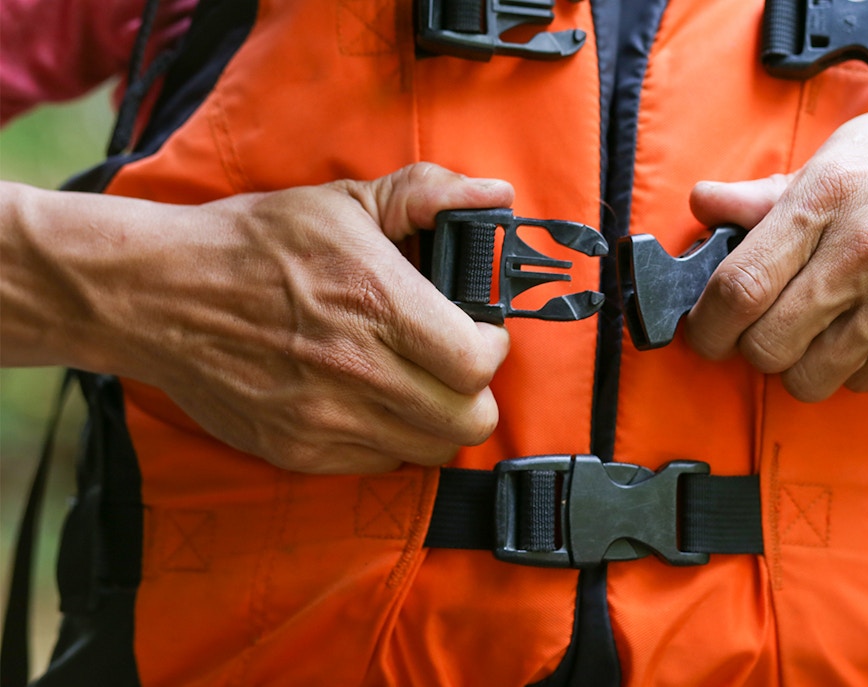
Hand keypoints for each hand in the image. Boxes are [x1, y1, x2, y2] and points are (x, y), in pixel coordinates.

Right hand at [1, 163, 513, 472]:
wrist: (158, 294)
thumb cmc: (254, 244)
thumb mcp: (344, 201)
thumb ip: (428, 196)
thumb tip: (496, 195)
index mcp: (376, 302)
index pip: (478, 364)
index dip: (491, 348)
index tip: (478, 331)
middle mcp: (355, 369)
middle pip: (467, 421)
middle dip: (474, 391)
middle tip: (453, 363)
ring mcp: (324, 418)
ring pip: (430, 451)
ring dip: (436, 420)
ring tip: (416, 383)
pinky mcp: (297, 451)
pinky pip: (380, 464)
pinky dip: (389, 439)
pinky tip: (370, 400)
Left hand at [684, 109, 867, 401]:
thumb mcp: (853, 150)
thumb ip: (772, 192)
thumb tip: (705, 204)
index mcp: (828, 198)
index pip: (738, 285)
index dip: (707, 322)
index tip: (705, 330)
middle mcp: (861, 252)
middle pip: (766, 344)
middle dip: (750, 350)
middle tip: (759, 335)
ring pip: (811, 376)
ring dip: (799, 367)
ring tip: (814, 337)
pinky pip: (864, 381)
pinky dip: (853, 369)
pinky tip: (866, 334)